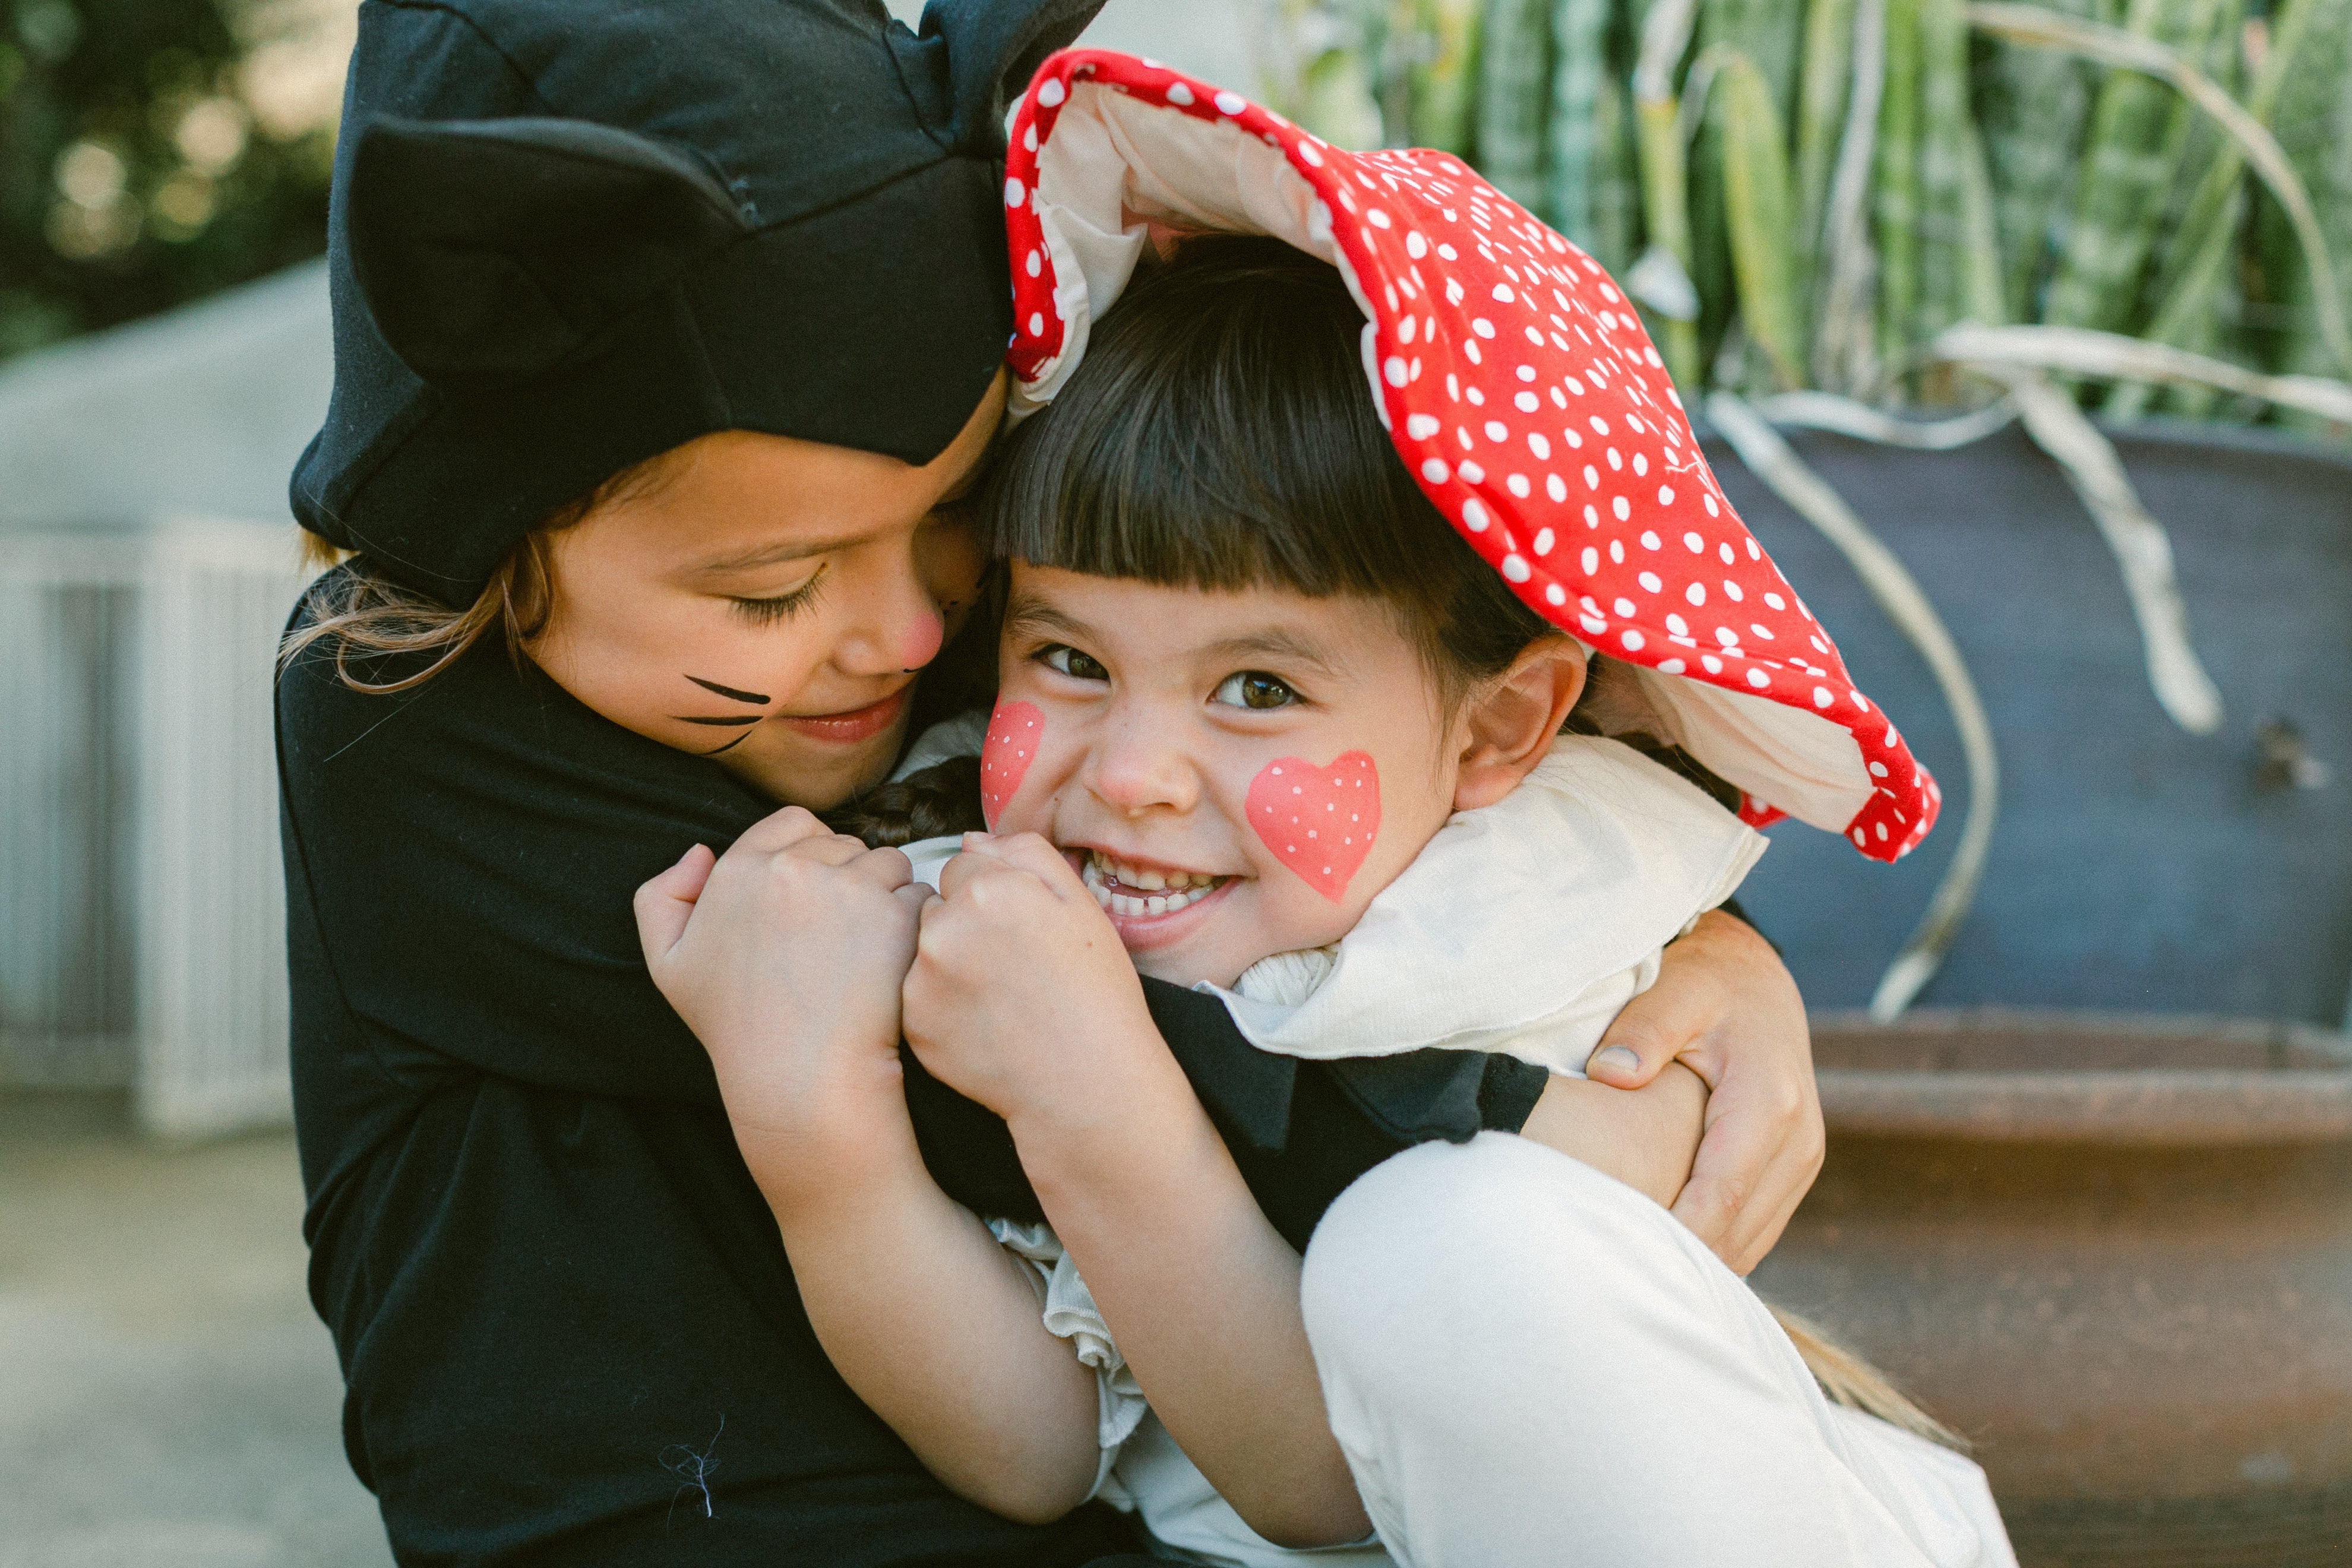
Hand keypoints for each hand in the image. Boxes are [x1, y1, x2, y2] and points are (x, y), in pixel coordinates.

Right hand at [634, 807, 930, 1194]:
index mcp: (737, 869)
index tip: (813, 900)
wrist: (798, 1080)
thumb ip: (661, 899)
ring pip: (888, 863)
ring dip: (885, 896)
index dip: (811, 853)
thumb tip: (699, 851)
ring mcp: (846, 888)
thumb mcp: (670, 966)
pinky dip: (914, 923)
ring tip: (864, 952)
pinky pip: (919, 895)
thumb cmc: (737, 1027)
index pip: (794, 822)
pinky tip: (891, 963)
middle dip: (848, 878)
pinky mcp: (893, 915)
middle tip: (838, 939)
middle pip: (845, 842)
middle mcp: (790, 868)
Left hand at [901, 832, 1165, 1133]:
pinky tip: (982, 1023)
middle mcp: (946, 927)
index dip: (992, 896)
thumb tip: (972, 841)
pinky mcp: (914, 1022)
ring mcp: (924, 977)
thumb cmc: (1094, 993)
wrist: (1086, 1082)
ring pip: (923, 950)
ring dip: (947, 962)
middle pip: (937, 906)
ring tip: (997, 996)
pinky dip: (941, 1005)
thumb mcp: (1081, 905)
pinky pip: (918, 996)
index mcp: (991, 889)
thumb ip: (1027, 855)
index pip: (963, 866)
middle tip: (1008, 965)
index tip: (1015, 927)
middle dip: (963, 925)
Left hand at [1582, 908, 1819, 1271]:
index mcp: (1770, 1101)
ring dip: (1698, 1262)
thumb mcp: (1672, 992)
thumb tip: (1610, 1073)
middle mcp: (1799, 1139)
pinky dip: (1715, 1247)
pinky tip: (1662, 1255)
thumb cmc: (1704, 983)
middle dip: (1680, 1260)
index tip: (1622, 1260)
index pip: (1721, 1194)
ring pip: (1750, 1240)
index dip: (1675, 1236)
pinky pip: (1754, 1229)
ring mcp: (1802, 1160)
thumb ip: (1642, 1031)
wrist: (1755, 979)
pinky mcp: (1792, 1171)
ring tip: (1629, 1274)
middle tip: (1610, 1278)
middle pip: (1737, 1230)